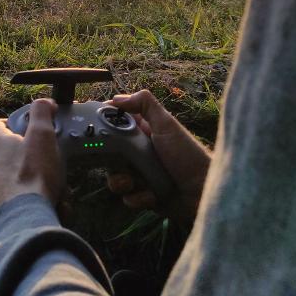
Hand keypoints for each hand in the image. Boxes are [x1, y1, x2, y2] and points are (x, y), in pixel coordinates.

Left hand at [0, 98, 65, 212]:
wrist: (25, 218)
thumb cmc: (33, 172)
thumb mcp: (42, 134)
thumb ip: (41, 112)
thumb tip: (43, 102)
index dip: (11, 123)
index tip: (27, 126)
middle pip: (8, 154)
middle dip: (29, 157)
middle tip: (49, 160)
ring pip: (16, 179)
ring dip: (36, 181)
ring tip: (57, 188)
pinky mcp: (0, 210)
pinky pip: (20, 200)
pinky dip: (35, 200)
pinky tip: (54, 205)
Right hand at [106, 90, 211, 224]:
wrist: (204, 192)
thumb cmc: (187, 154)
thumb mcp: (167, 124)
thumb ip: (145, 104)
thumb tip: (116, 98)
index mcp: (141, 132)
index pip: (114, 125)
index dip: (101, 127)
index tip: (92, 130)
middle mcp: (138, 152)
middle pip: (108, 154)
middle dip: (110, 161)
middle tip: (117, 162)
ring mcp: (140, 174)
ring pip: (115, 177)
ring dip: (122, 182)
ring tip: (133, 183)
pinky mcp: (143, 195)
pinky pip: (128, 197)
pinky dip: (137, 197)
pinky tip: (151, 195)